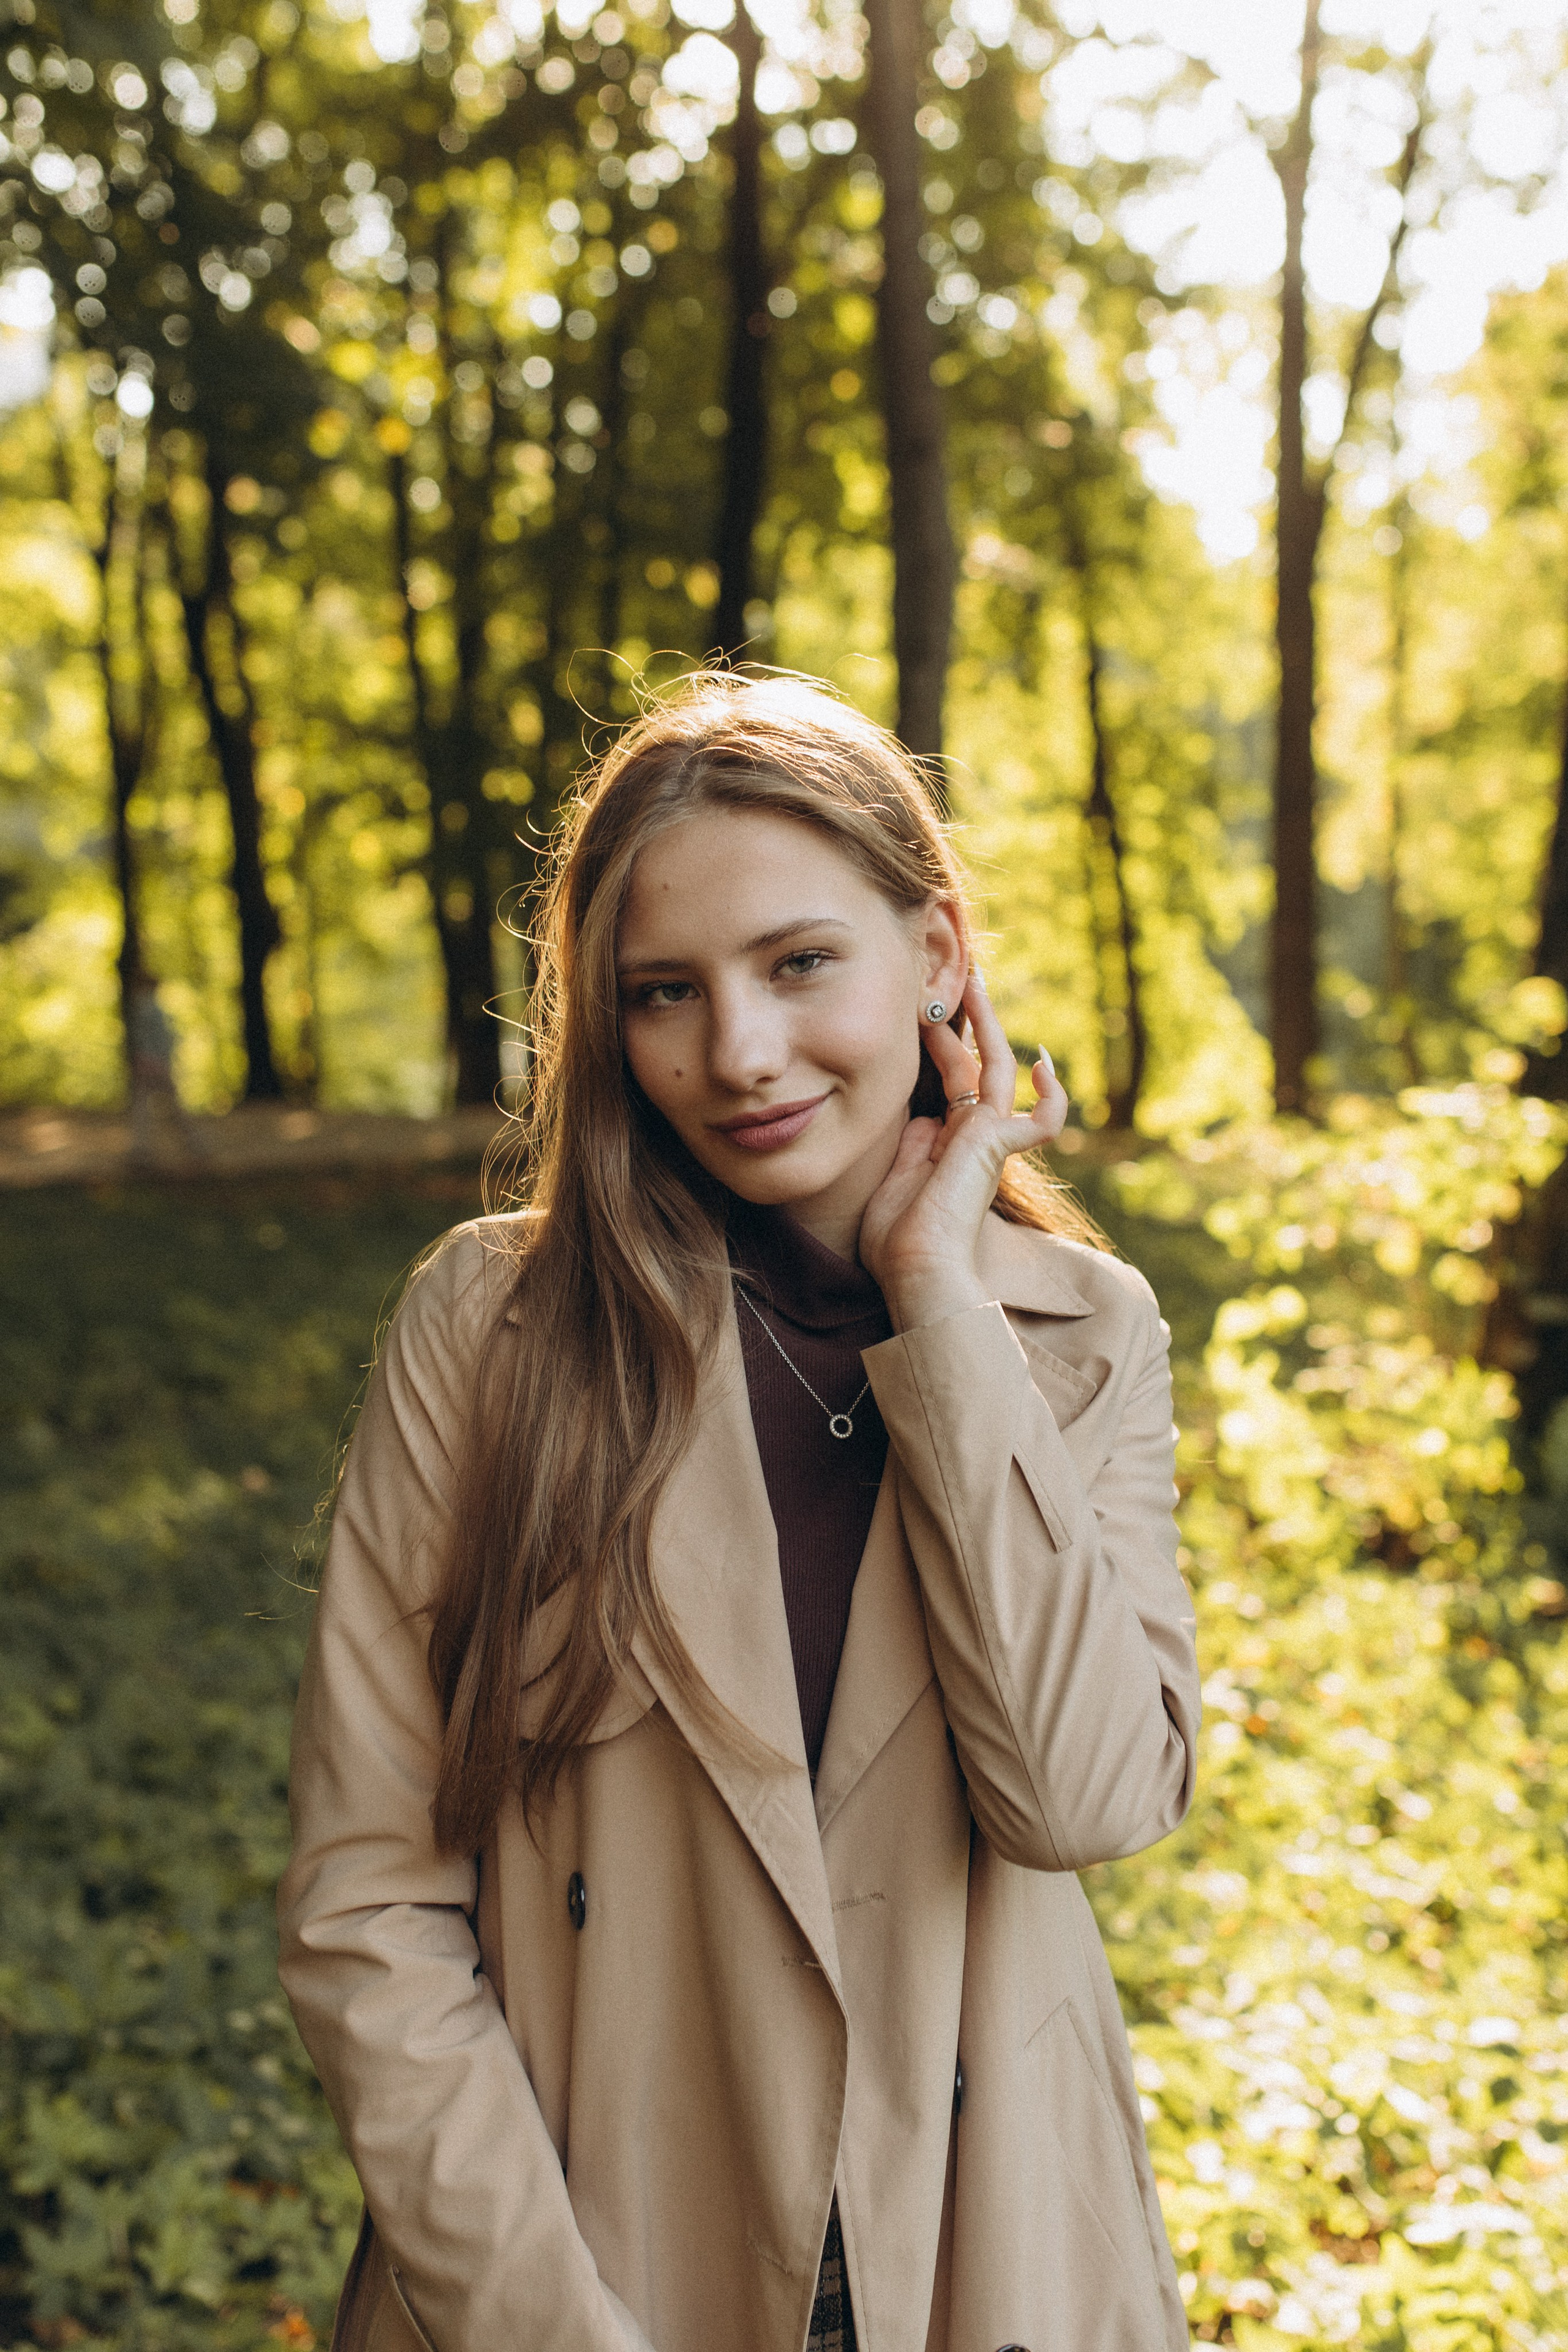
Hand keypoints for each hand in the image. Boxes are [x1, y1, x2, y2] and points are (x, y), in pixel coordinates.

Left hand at [858, 972, 1068, 1331]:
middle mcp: (973, 1141)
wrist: (914, 1271)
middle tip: (960, 977)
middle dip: (969, 1022)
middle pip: (978, 1067)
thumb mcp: (893, 1181)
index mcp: (948, 1147)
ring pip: (999, 1072)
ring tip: (974, 981)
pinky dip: (1051, 1096)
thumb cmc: (898, 1244)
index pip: (953, 1083)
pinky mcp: (998, 1148)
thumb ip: (910, 1147)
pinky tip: (1044, 1066)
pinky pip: (1041, 1120)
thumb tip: (919, 1118)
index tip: (926, 1014)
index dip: (943, 1046)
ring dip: (988, 1026)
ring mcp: (988, 1143)